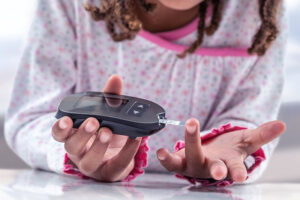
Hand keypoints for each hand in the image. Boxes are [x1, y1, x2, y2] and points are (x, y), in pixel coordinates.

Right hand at [52, 75, 141, 181]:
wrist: (120, 154)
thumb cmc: (107, 131)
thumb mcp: (107, 115)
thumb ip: (109, 98)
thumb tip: (115, 78)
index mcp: (74, 136)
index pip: (60, 134)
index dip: (60, 128)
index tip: (66, 119)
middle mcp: (79, 153)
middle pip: (72, 147)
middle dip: (82, 134)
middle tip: (93, 122)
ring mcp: (93, 165)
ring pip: (89, 161)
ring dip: (98, 146)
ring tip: (108, 132)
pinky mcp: (109, 173)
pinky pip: (116, 165)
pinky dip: (127, 151)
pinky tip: (135, 138)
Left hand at [156, 118, 285, 182]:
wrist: (210, 154)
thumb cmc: (228, 149)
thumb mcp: (244, 141)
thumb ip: (261, 134)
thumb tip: (281, 125)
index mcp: (228, 163)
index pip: (235, 169)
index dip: (237, 172)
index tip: (240, 177)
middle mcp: (210, 167)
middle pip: (212, 167)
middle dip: (215, 168)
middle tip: (217, 170)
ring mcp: (194, 165)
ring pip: (191, 158)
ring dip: (188, 146)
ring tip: (187, 132)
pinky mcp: (180, 161)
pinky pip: (171, 162)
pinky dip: (165, 157)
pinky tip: (160, 150)